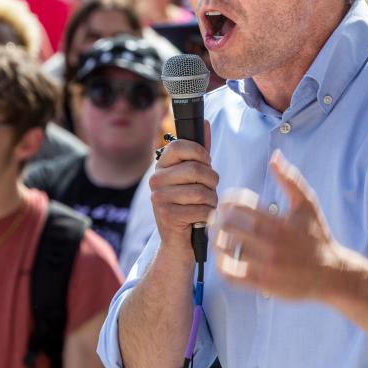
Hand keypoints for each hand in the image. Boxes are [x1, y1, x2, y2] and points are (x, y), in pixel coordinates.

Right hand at [150, 121, 217, 260]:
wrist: (178, 244)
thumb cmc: (189, 205)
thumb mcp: (195, 177)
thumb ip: (200, 152)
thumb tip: (205, 123)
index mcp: (162, 166)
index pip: (180, 145)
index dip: (199, 152)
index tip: (206, 162)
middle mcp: (156, 180)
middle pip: (194, 169)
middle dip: (212, 181)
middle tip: (211, 190)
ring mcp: (158, 198)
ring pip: (200, 191)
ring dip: (211, 201)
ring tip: (206, 206)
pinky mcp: (166, 216)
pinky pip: (200, 209)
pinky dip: (208, 216)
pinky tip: (201, 219)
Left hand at [211, 150, 342, 300]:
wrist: (333, 274)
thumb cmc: (318, 236)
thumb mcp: (307, 204)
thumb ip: (290, 179)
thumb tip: (274, 156)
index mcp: (277, 224)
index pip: (238, 207)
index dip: (226, 202)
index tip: (225, 202)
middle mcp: (270, 245)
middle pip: (228, 227)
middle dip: (217, 220)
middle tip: (214, 218)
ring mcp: (265, 266)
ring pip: (226, 251)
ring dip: (216, 241)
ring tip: (216, 236)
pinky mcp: (263, 284)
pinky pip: (232, 275)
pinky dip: (221, 266)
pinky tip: (223, 258)